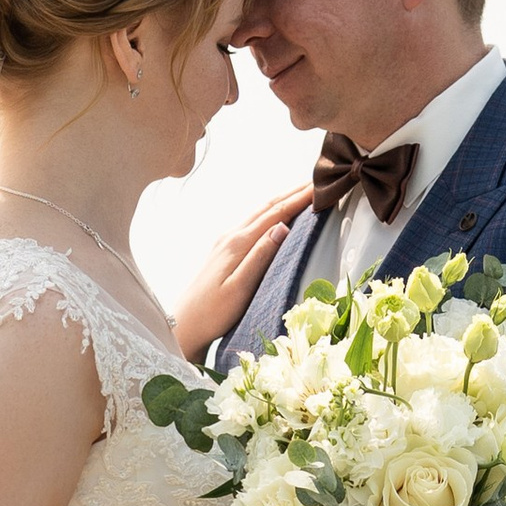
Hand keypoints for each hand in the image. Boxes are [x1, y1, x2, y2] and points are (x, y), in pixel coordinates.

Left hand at [171, 183, 315, 359]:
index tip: (320, 188)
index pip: (275, 214)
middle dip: (293, 193)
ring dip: (282, 200)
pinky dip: (270, 212)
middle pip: (267, 207)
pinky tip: (276, 215)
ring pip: (259, 212)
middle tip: (318, 181)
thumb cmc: (213, 313)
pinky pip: (252, 222)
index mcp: (237, 244)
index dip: (299, 199)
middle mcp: (231, 236)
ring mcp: (225, 241)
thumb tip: (282, 226)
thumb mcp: (240, 288)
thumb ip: (260, 256)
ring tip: (302, 192)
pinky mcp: (223, 250)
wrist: (185, 324)